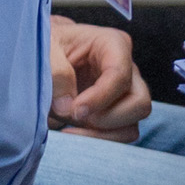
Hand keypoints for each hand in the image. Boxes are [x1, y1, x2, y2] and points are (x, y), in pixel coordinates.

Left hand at [49, 15, 151, 140]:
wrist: (44, 53)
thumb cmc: (49, 44)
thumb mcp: (46, 48)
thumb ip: (56, 73)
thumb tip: (66, 107)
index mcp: (112, 44)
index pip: (120, 75)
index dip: (100, 98)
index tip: (74, 110)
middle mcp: (126, 68)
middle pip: (140, 103)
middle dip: (109, 119)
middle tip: (77, 117)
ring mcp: (124, 93)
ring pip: (133, 125)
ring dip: (103, 134)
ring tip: (71, 128)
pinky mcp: (115, 112)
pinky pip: (119, 135)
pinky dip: (99, 140)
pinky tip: (73, 131)